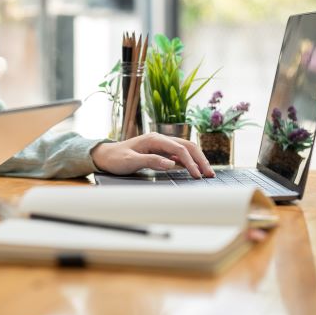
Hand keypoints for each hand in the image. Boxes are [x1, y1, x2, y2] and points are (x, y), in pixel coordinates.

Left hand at [90, 133, 214, 178]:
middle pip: (187, 146)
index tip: (197, 175)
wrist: (105, 155)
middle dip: (200, 160)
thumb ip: (150, 161)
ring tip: (207, 173)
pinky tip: (195, 170)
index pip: (179, 149)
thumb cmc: (116, 158)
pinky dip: (190, 161)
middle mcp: (160, 138)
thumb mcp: (130, 161)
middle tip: (209, 174)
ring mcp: (161, 144)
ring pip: (186, 149)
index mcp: (154, 139)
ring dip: (197, 159)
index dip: (190, 162)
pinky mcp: (161, 150)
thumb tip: (171, 164)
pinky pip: (179, 154)